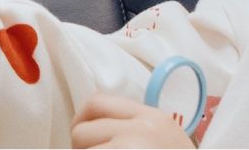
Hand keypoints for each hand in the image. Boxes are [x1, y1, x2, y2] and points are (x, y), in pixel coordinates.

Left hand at [71, 93, 195, 147]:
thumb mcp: (165, 144)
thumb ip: (134, 133)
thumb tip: (86, 133)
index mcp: (154, 119)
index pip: (97, 103)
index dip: (83, 121)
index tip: (84, 141)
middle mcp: (143, 129)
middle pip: (82, 130)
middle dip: (83, 149)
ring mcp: (131, 148)